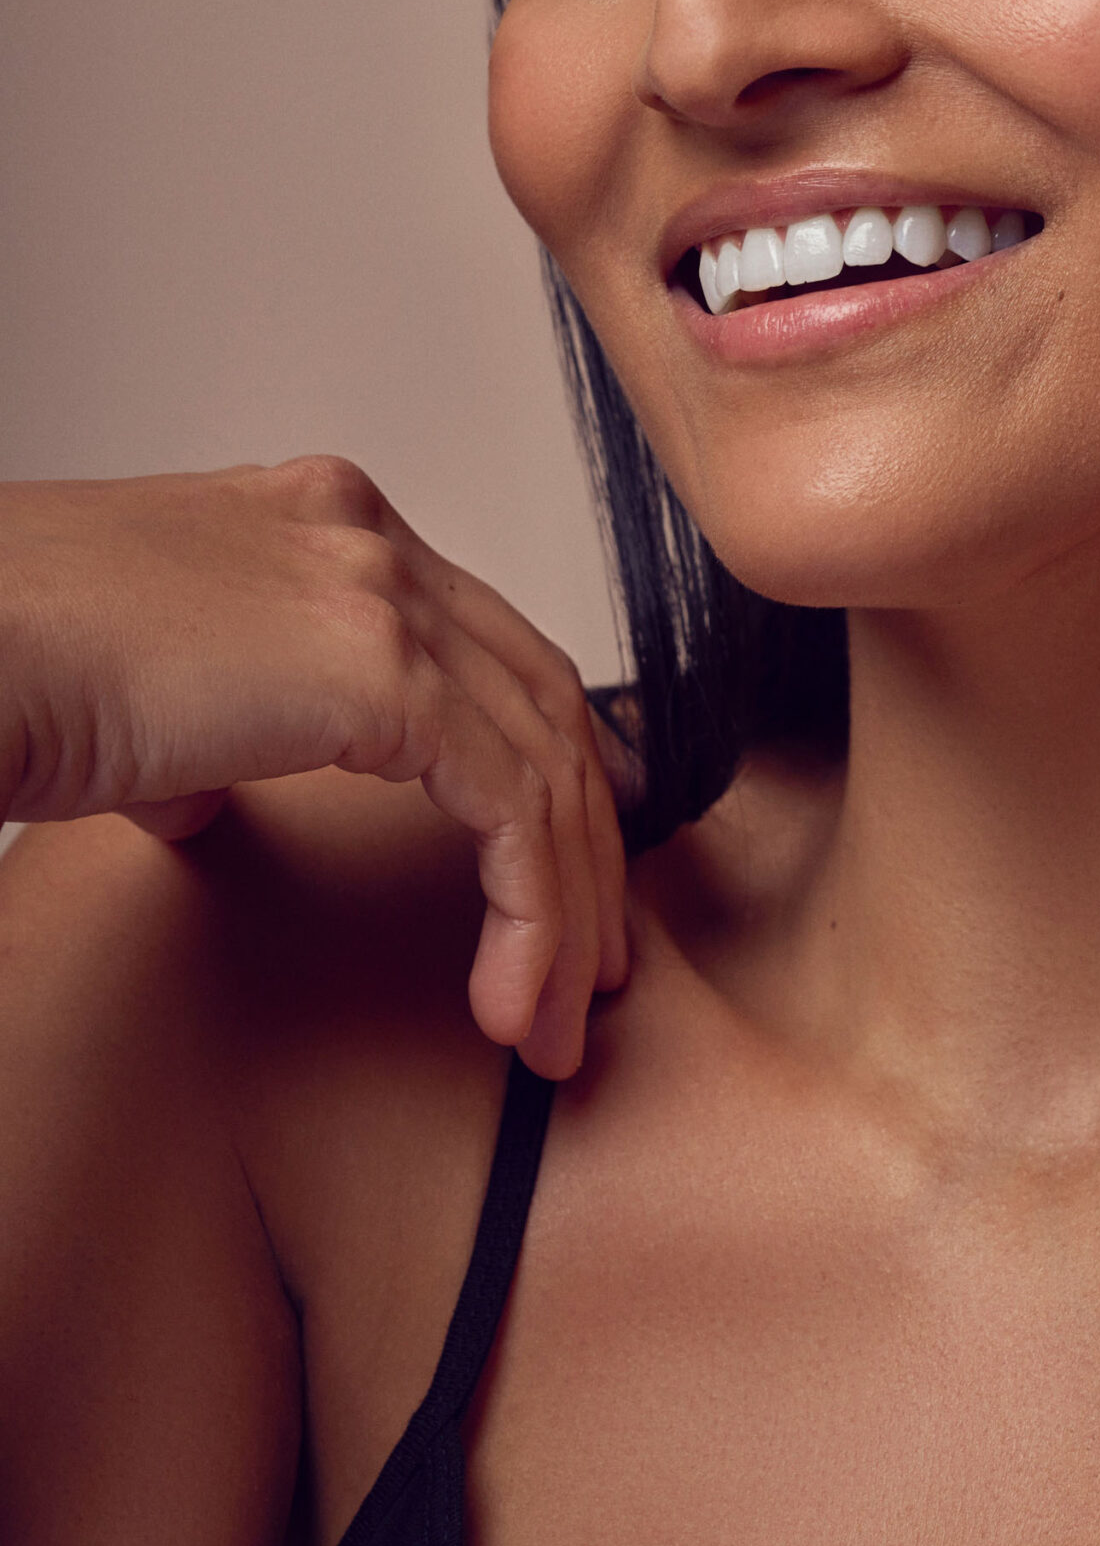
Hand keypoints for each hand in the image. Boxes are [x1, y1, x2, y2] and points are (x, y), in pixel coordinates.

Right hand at [0, 459, 627, 1074]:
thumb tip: (204, 799)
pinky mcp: (382, 673)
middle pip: (540, 700)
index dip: (545, 758)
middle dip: (583, 847)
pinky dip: (528, 912)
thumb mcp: (135, 698)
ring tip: (559, 1021)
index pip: (484, 646)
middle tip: (595, 965)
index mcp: (323, 524)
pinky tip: (508, 996)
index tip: (572, 860)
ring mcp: (382, 596)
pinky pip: (507, 809)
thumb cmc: (14, 669)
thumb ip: (200, 739)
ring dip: (568, 907)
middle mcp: (370, 540)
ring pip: (545, 763)